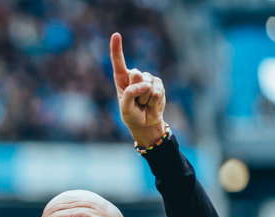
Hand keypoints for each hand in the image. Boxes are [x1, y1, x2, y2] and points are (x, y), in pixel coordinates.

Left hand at [110, 33, 165, 147]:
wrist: (146, 122)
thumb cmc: (132, 115)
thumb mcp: (125, 108)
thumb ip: (129, 95)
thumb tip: (143, 85)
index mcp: (121, 79)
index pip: (118, 62)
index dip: (117, 49)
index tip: (116, 35)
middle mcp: (134, 76)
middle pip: (135, 74)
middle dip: (136, 90)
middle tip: (136, 101)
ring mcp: (147, 79)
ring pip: (147, 84)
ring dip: (145, 99)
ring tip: (144, 103)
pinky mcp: (158, 84)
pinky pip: (157, 90)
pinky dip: (154, 100)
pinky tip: (152, 103)